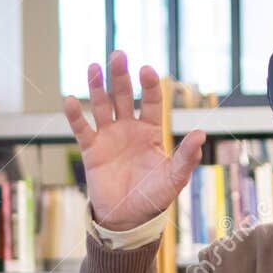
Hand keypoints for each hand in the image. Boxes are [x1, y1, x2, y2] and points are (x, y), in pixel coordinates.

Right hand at [62, 51, 206, 232]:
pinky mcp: (91, 150)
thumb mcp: (174, 178)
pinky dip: (75, 116)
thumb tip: (201, 134)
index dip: (149, 85)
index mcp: (151, 132)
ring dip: (97, 87)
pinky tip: (71, 100)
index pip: (151, 102)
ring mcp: (109, 137)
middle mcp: (129, 128)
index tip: (147, 70)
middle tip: (118, 55)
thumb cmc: (154, 198)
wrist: (129, 218)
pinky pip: (82, 129)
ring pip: (102, 106)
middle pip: (124, 96)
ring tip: (94, 67)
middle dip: (120, 76)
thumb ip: (187, 157)